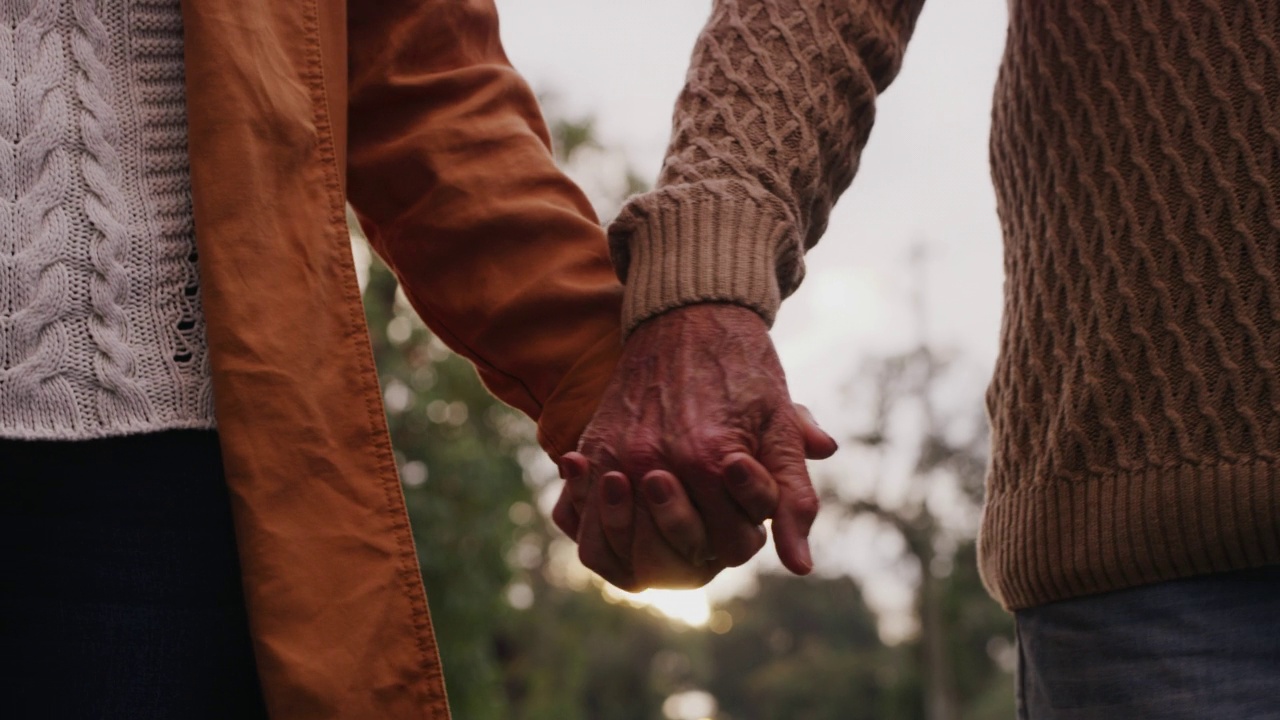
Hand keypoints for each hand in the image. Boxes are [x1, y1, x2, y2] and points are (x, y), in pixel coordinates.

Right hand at [552, 303, 836, 589]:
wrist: (688, 314)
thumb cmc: (743, 371)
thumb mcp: (781, 428)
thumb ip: (794, 498)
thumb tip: (800, 568)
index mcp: (712, 462)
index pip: (733, 546)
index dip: (748, 535)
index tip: (749, 507)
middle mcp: (658, 465)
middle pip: (679, 553)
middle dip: (705, 541)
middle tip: (716, 510)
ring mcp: (617, 459)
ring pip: (620, 552)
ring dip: (647, 547)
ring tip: (673, 520)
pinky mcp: (590, 449)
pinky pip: (577, 521)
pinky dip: (600, 532)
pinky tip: (626, 522)